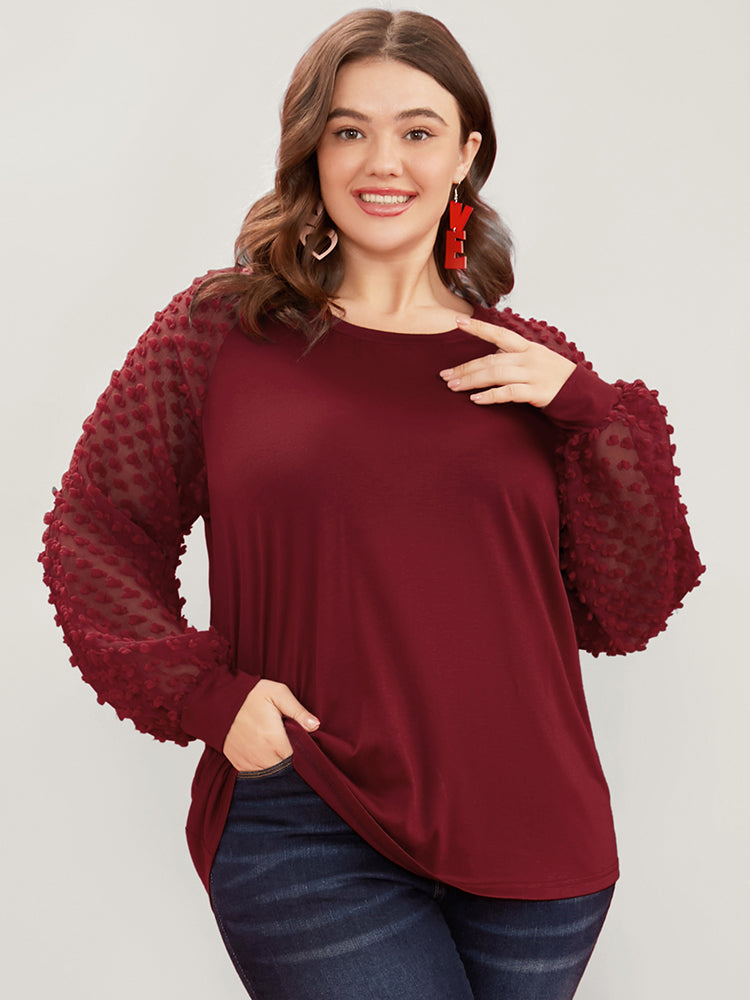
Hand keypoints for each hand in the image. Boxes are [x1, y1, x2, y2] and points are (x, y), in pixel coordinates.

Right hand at [222, 679, 319, 771]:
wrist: (217, 699)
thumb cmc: (250, 694)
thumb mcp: (278, 694)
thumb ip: (298, 711)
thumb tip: (316, 725)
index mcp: (275, 740)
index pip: (298, 760)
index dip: (304, 755)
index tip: (306, 746)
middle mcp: (262, 756)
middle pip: (285, 770)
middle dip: (292, 762)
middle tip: (293, 747)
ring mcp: (249, 761)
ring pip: (271, 775)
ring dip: (278, 767)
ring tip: (280, 751)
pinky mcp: (238, 763)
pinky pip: (256, 775)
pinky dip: (263, 769)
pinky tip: (267, 756)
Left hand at [439, 316, 575, 407]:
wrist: (580, 393)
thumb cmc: (553, 377)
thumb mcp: (535, 360)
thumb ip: (512, 358)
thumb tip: (486, 361)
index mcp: (527, 347)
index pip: (499, 334)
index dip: (479, 327)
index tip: (457, 321)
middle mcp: (529, 358)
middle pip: (490, 359)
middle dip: (465, 367)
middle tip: (445, 375)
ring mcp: (533, 374)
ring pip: (496, 374)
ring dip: (471, 380)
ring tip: (453, 386)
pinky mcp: (537, 392)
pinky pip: (508, 393)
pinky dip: (490, 396)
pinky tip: (475, 399)